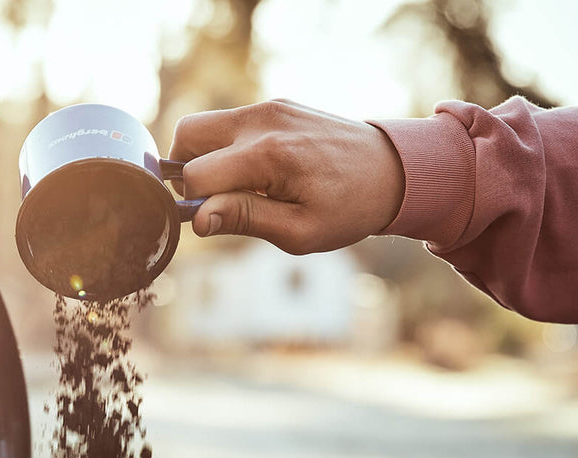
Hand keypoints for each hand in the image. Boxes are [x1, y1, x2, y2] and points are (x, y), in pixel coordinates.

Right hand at [168, 100, 405, 253]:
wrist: (392, 170)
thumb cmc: (348, 208)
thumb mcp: (298, 231)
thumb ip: (243, 219)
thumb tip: (197, 218)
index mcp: (268, 154)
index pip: (196, 175)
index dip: (195, 205)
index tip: (216, 221)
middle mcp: (262, 120)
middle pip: (186, 135)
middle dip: (186, 172)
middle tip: (215, 199)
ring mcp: (268, 107)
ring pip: (202, 126)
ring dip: (205, 158)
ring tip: (236, 187)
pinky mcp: (275, 105)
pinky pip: (229, 123)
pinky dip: (227, 148)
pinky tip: (258, 172)